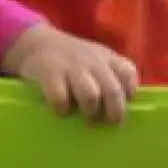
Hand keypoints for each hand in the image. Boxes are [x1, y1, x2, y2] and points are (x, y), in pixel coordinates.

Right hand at [0, 24, 137, 121]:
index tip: (123, 104)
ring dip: (90, 112)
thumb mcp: (97, 61)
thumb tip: (122, 110)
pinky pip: (60, 99)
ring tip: (85, 117)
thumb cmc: (73, 61)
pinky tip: (62, 111)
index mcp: (108, 58)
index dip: (129, 93)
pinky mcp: (49, 74)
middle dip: (114, 113)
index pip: (128, 74)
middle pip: (113, 91)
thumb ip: (112, 78)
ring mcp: (71, 67)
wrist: (37, 44)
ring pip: (91, 96)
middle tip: (108, 123)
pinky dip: (62, 110)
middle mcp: (93, 61)